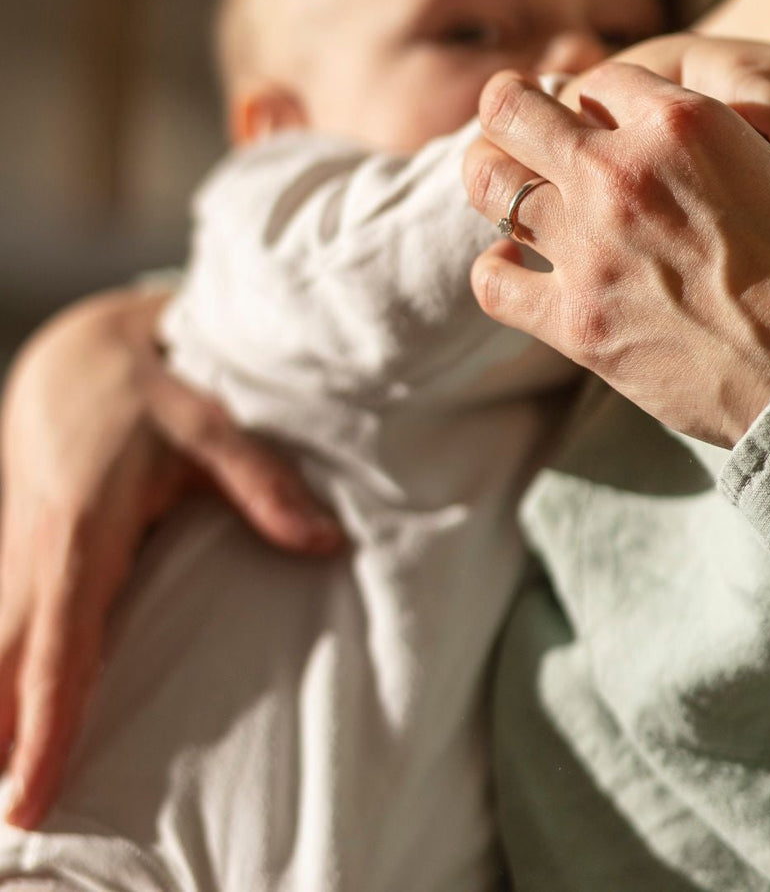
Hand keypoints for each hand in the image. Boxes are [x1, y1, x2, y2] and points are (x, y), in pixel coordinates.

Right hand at [0, 290, 341, 827]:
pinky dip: (0, 685)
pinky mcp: (14, 563)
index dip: (44, 726)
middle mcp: (34, 557)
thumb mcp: (210, 424)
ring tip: (9, 798)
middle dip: (2, 745)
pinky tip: (6, 735)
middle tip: (18, 822)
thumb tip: (327, 544)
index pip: (59, 647)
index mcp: (81, 535)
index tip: (29, 796)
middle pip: (4, 671)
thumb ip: (265, 485)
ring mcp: (14, 561)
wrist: (73, 357)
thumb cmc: (145, 393)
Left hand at [464, 64, 769, 447]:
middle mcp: (621, 171)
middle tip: (510, 113)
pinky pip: (495, 280)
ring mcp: (590, 245)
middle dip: (511, 108)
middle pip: (515, 110)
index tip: (595, 111)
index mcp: (682, 120)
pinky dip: (502, 269)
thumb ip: (729, 146)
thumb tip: (702, 154)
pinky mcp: (576, 320)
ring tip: (502, 182)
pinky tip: (521, 269)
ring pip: (490, 185)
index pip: (603, 78)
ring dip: (496, 180)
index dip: (599, 94)